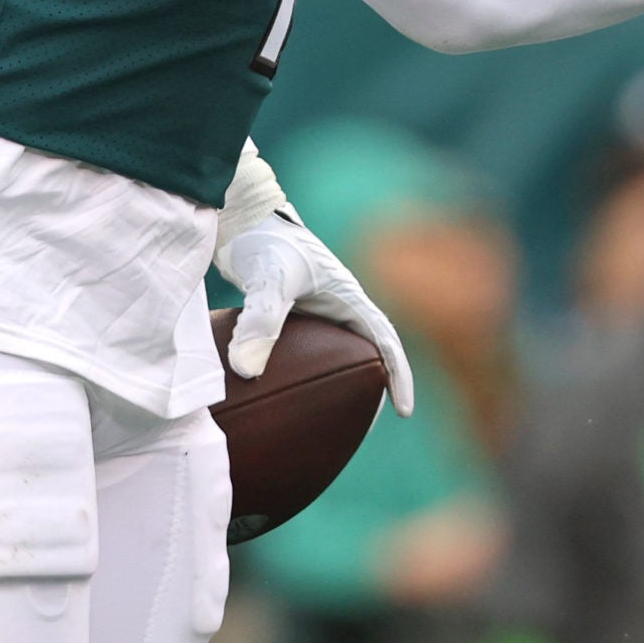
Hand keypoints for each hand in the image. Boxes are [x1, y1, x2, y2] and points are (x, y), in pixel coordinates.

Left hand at [216, 208, 416, 416]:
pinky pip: (305, 347)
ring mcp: (314, 306)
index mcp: (348, 296)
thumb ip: (261, 320)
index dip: (399, 376)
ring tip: (328, 419)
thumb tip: (247, 370)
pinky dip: (302, 371)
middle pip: (368, 351)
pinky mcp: (289, 308)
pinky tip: (276, 392)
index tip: (404, 412)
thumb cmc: (263, 238)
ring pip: (337, 351)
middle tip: (366, 428)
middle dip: (375, 388)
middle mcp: (337, 303)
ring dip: (340, 382)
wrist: (239, 213)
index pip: (386, 341)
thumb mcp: (268, 278)